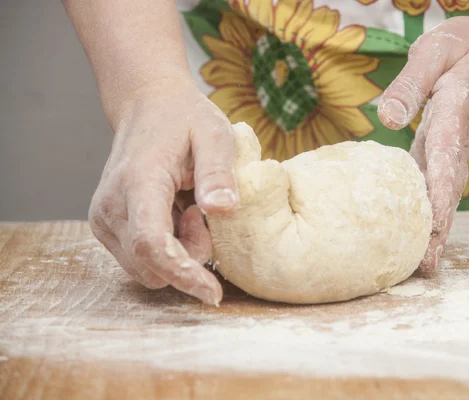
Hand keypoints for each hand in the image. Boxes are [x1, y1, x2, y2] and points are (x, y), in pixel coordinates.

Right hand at [89, 78, 237, 304]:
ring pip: (146, 269)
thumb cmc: (184, 119)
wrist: (148, 107)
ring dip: (178, 254)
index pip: (151, 244)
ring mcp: (104, 220)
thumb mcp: (214, 134)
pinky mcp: (107, 227)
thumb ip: (218, 172)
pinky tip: (178, 217)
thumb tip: (223, 210)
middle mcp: (111, 207)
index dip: (182, 273)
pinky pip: (141, 260)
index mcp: (137, 183)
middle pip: (150, 266)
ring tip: (190, 211)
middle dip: (188, 259)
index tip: (212, 292)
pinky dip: (167, 250)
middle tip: (203, 216)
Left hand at [377, 14, 468, 273]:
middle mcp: (456, 140)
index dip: (440, 193)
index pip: (445, 158)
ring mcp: (453, 150)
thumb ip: (411, 83)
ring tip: (423, 266)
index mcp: (454, 115)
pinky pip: (438, 185)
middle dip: (440, 228)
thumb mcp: (434, 52)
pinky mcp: (444, 152)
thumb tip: (387, 118)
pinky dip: (430, 212)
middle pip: (449, 190)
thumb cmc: (462, 50)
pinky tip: (416, 235)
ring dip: (437, 229)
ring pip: (446, 194)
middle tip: (427, 266)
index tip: (434, 225)